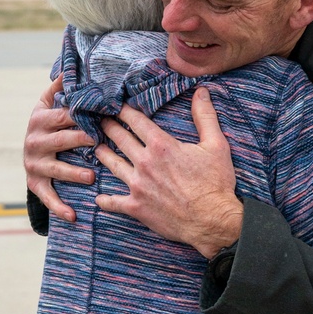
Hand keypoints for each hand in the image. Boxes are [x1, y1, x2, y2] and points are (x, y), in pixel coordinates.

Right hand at [23, 75, 96, 222]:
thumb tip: (71, 63)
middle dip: (80, 141)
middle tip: (100, 142)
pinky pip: (47, 197)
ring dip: (73, 174)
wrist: (29, 150)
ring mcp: (34, 164)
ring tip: (92, 177)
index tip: (103, 114)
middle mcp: (34, 141)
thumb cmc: (49, 122)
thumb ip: (60, 85)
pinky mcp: (35, 183)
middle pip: (61, 141)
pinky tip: (73, 216)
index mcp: (40, 119)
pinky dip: (59, 207)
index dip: (82, 115)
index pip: (63, 116)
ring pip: (56, 170)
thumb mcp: (50, 102)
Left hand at [95, 86, 243, 257]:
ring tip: (96, 148)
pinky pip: (113, 202)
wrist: (212, 221)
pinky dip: (105, 200)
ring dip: (102, 154)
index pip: (135, 120)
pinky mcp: (136, 207)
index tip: (115, 104)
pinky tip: (99, 198)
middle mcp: (144, 163)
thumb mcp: (216, 145)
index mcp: (161, 145)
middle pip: (119, 138)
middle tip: (99, 121)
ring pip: (112, 165)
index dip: (123, 110)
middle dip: (108, 127)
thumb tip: (201, 91)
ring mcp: (137, 185)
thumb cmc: (215, 183)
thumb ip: (205, 117)